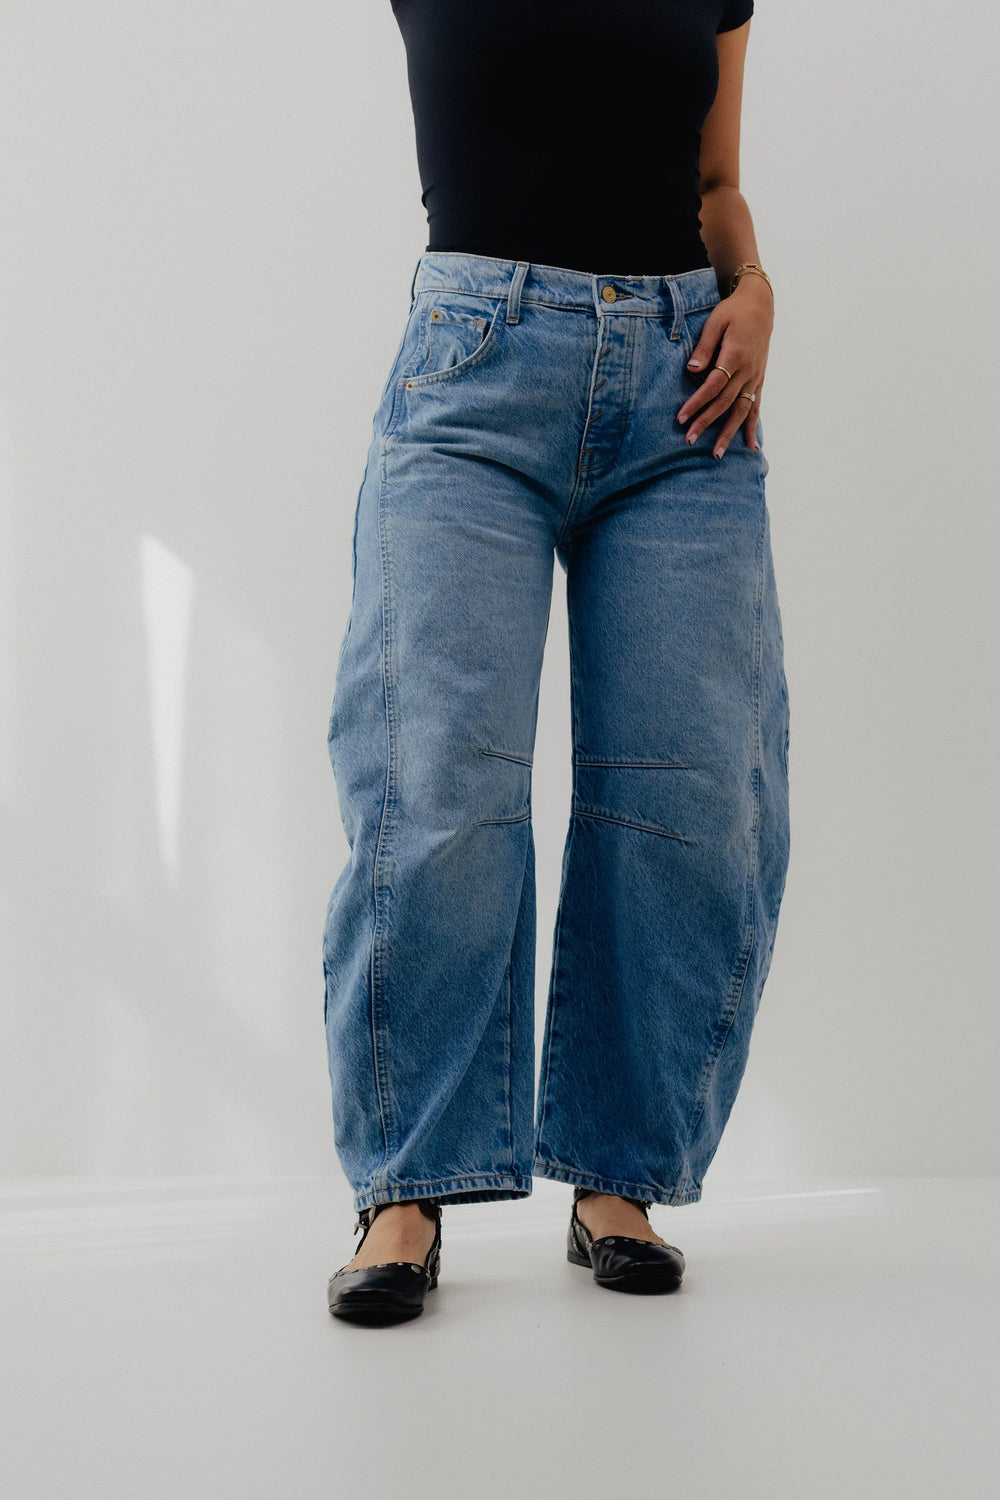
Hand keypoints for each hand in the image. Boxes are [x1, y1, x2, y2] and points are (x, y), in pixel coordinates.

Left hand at [678, 276, 772, 456]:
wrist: (761, 305)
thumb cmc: (734, 312)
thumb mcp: (716, 322)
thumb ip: (704, 346)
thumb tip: (692, 369)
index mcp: (735, 355)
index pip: (713, 385)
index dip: (697, 403)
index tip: (681, 417)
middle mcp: (748, 371)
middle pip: (725, 403)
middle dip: (707, 423)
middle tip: (690, 440)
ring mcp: (755, 378)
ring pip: (742, 411)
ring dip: (729, 433)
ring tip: (717, 454)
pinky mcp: (759, 381)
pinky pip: (756, 408)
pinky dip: (752, 427)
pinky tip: (751, 446)